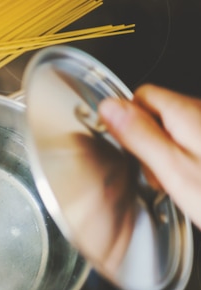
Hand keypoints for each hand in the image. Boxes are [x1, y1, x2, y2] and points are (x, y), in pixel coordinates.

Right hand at [98, 84, 200, 229]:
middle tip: (157, 173)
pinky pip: (193, 144)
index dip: (127, 120)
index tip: (129, 147)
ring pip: (175, 130)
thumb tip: (109, 108)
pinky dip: (188, 161)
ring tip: (180, 182)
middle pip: (158, 113)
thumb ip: (139, 136)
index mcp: (186, 114)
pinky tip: (195, 183)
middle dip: (148, 141)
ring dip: (168, 154)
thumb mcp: (173, 171)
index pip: (141, 95)